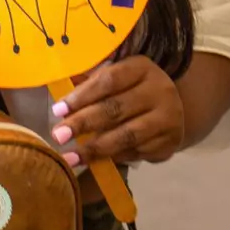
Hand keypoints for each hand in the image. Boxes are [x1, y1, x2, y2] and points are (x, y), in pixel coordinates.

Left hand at [50, 55, 185, 165]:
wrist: (171, 108)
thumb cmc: (130, 89)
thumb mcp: (114, 77)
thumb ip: (88, 84)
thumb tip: (58, 97)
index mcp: (141, 68)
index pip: (109, 80)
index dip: (82, 96)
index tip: (58, 110)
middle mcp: (159, 90)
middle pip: (115, 109)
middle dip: (83, 124)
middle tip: (58, 136)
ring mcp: (168, 118)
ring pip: (127, 135)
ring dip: (95, 148)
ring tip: (70, 157)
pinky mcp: (170, 142)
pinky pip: (136, 152)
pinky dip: (113, 157)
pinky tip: (94, 161)